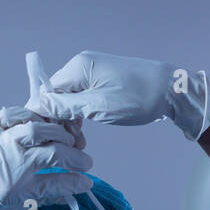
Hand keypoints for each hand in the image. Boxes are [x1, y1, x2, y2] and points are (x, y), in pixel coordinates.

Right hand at [25, 50, 209, 140]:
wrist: (171, 90)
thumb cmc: (136, 98)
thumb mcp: (97, 106)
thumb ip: (65, 106)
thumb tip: (37, 106)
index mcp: (78, 67)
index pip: (47, 92)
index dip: (45, 116)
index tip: (49, 138)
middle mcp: (81, 65)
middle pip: (56, 95)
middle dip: (58, 120)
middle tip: (69, 144)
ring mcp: (92, 72)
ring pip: (68, 99)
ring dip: (69, 120)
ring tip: (78, 142)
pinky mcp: (101, 81)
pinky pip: (81, 98)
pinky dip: (80, 114)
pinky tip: (83, 132)